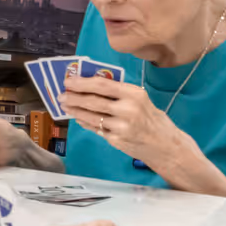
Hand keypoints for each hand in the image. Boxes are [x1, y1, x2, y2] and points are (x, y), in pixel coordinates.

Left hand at [60, 73, 187, 166]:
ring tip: (65, 105)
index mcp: (134, 94)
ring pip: (90, 116)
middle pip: (93, 101)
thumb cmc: (151, 118)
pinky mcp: (116, 140)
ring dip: (75, 110)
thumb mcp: (140, 99)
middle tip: (61, 95)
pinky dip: (84, 122)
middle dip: (73, 97)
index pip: (102, 85)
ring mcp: (121, 127)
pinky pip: (95, 128)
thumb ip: (118, 93)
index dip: (82, 82)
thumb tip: (90, 85)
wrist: (164, 144)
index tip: (68, 80)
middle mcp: (127, 109)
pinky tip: (78, 118)